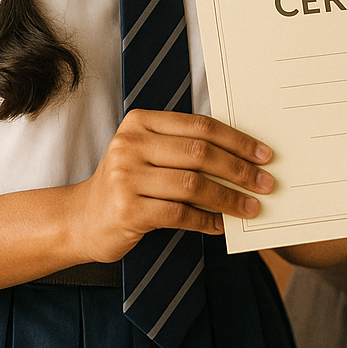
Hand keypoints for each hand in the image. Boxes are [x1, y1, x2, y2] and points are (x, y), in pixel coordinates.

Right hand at [69, 110, 272, 262]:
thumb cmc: (127, 184)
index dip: (236, 140)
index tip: (264, 154)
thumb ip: (184, 147)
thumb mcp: (148, 154)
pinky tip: (220, 225)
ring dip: (228, 198)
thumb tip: (242, 156)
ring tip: (250, 208)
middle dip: (239, 169)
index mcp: (140, 122)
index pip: (200, 126)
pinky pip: (178, 214)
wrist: (80, 219)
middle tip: (265, 183)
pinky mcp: (128, 210)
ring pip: (193, 184)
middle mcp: (131, 144)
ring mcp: (126, 177)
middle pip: (200, 153)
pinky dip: (205, 220)